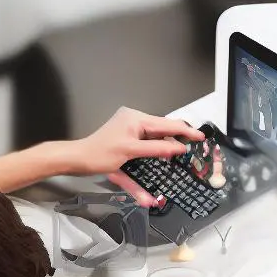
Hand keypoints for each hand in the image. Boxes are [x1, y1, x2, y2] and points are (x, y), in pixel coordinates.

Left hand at [73, 108, 205, 204]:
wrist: (77, 158)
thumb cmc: (98, 155)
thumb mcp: (130, 151)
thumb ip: (155, 149)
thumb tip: (177, 148)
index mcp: (135, 118)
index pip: (166, 124)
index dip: (185, 131)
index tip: (200, 137)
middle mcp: (134, 119)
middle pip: (162, 128)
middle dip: (178, 136)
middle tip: (195, 144)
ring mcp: (129, 126)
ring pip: (155, 134)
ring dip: (168, 142)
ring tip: (183, 148)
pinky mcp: (125, 135)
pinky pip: (146, 139)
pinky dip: (156, 145)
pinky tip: (164, 150)